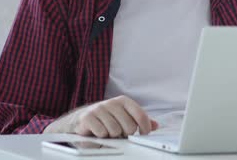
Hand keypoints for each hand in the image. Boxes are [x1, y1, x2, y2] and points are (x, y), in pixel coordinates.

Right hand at [44, 95, 158, 137]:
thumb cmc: (106, 119)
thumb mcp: (124, 117)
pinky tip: (98, 132)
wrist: (81, 119)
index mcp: (124, 101)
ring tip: (107, 132)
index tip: (143, 135)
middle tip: (118, 133)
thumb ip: (140, 121)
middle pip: (129, 126)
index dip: (144, 128)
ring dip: (112, 136)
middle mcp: (112, 102)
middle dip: (125, 134)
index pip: (140, 115)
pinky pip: (102, 133)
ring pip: (115, 131)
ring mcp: (100, 108)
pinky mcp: (88, 117)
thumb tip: (155, 125)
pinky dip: (101, 136)